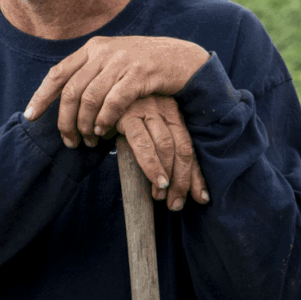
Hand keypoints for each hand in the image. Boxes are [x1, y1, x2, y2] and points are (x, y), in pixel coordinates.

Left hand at [24, 35, 209, 146]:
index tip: (30, 117)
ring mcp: (121, 61)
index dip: (41, 96)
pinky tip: (105, 132)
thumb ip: (92, 73)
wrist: (182, 58)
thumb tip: (66, 98)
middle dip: (65, 120)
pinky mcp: (139, 73)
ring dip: (85, 125)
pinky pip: (113, 101)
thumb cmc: (145, 67)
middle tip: (69, 141)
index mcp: (93, 48)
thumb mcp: (114, 61)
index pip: (58, 73)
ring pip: (90, 98)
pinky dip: (105, 119)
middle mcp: (103, 52)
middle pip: (71, 91)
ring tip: (89, 141)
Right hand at [115, 95, 208, 210]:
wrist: (99, 95)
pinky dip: (150, 163)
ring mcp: (148, 109)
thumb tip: (177, 185)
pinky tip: (153, 178)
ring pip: (166, 146)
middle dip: (182, 180)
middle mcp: (165, 108)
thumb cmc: (124, 116)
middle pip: (182, 148)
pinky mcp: (127, 113)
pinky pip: (142, 142)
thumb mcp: (146, 128)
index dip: (196, 175)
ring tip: (161, 196)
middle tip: (175, 204)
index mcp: (174, 113)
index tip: (202, 199)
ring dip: (166, 174)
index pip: (190, 148)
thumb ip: (161, 150)